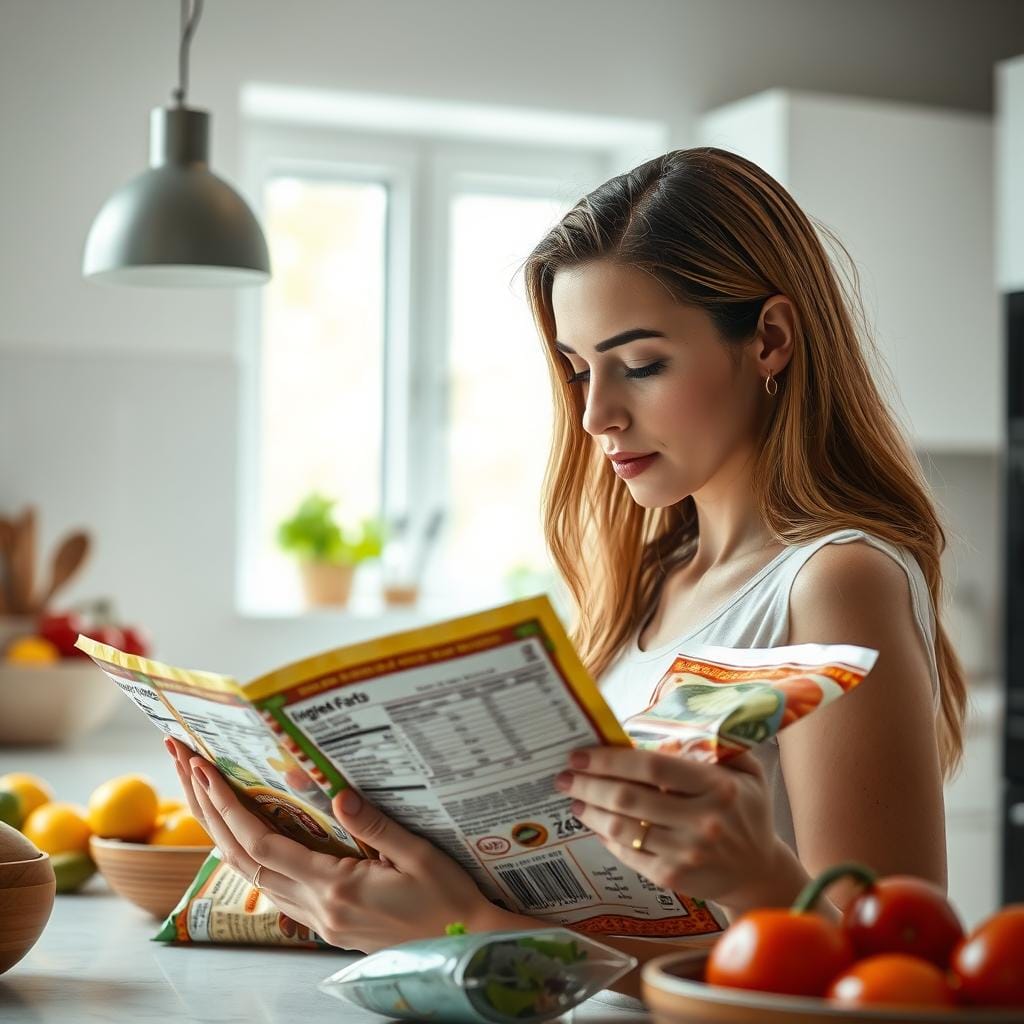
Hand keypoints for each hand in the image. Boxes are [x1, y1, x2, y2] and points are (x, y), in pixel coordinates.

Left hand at [163, 737, 520, 950]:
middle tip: (187, 767)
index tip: (205, 771)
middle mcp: (318, 907)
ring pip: (253, 877)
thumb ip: (376, 825)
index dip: (228, 807)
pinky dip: (251, 857)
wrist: (463, 945)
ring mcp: (319, 920)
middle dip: (210, 812)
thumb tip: (336, 792)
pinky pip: (274, 888)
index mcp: (336, 887)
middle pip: (244, 860)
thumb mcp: (419, 855)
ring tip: (205, 794)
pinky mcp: (327, 925)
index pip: (264, 845)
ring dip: (224, 834)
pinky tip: (248, 837)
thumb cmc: (448, 898)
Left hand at [555, 745, 790, 913]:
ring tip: (574, 796)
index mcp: (717, 787)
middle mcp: (702, 821)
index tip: (582, 753)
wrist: (759, 872)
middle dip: (589, 783)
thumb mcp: (746, 771)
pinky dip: (605, 837)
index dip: (611, 759)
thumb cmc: (745, 811)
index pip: (653, 768)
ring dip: (590, 810)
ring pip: (622, 828)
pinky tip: (595, 823)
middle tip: (565, 774)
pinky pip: (628, 854)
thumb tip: (666, 724)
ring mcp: (685, 853)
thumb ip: (715, 744)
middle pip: (629, 797)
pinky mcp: (672, 877)